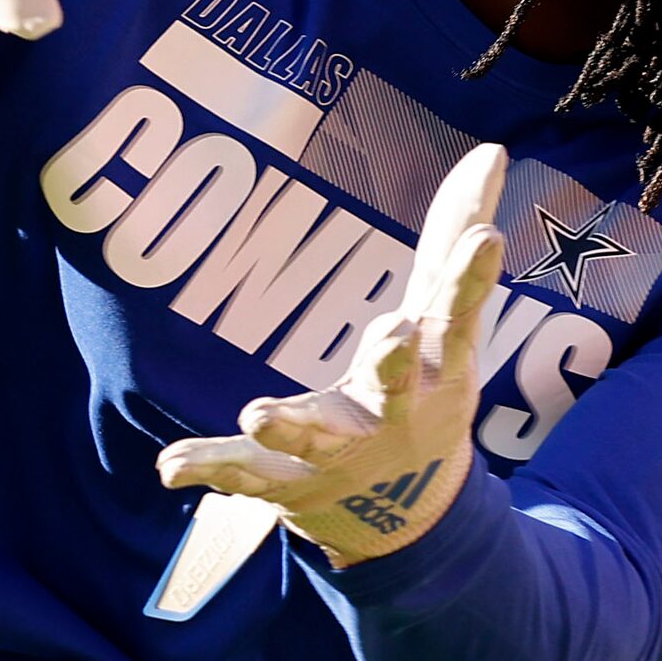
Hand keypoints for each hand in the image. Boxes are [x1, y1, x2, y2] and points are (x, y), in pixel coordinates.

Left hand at [156, 144, 509, 563]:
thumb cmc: (425, 386)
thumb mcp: (444, 318)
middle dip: (394, 362)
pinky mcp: (286, 479)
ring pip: (315, 435)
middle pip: (396, 383)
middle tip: (394, 336)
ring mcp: (338, 451)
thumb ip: (455, 233)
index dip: (472, 277)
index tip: (487, 240)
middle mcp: (393, 412)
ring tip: (257, 412)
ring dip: (288, 424)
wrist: (403, 510)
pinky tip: (170, 466)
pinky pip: (246, 474)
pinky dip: (211, 468)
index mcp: (437, 366)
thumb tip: (492, 150)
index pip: (458, 313)